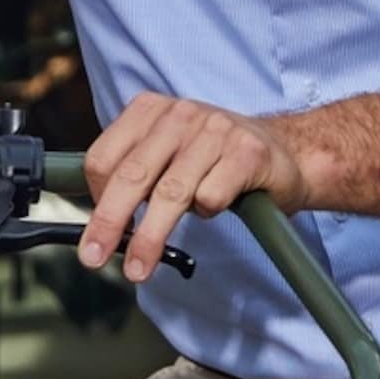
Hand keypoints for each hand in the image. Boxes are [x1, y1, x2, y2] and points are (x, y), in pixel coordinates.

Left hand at [80, 94, 310, 281]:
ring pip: (170, 193)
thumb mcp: (169, 153)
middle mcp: (181, 113)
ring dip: (150, 238)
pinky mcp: (247, 152)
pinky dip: (207, 212)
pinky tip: (217, 204)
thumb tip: (100, 222)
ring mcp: (216, 129)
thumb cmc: (216, 159)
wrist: (286, 151)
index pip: (105, 156)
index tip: (98, 228)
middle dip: (109, 222)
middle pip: (132, 175)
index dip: (95, 197)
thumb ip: (135, 174)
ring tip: (139, 268)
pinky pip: (211, 197)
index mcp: (152, 110)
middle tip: (92, 258)